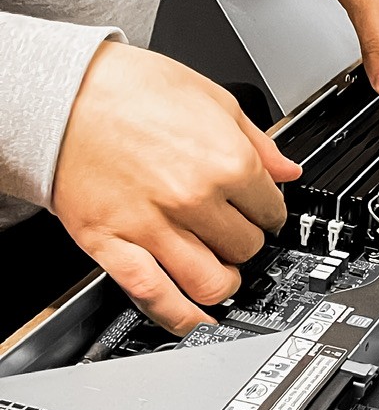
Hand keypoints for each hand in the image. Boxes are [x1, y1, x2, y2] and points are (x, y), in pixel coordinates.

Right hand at [53, 43, 298, 335]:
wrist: (61, 94)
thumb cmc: (128, 87)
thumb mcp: (212, 97)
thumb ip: (257, 141)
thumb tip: (287, 170)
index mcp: (227, 161)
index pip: (272, 209)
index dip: (270, 211)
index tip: (263, 212)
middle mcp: (195, 199)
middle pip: (246, 246)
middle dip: (247, 243)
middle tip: (236, 234)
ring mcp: (153, 227)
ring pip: (212, 281)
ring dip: (224, 282)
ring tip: (222, 274)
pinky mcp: (112, 245)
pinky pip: (155, 296)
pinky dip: (182, 318)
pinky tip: (195, 322)